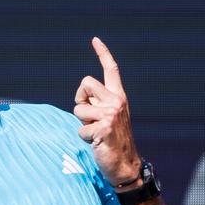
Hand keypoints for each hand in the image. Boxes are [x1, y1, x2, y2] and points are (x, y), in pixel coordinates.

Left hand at [73, 37, 141, 185]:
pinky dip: (84, 139)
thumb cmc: (112, 142)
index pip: (111, 70)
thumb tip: (82, 98)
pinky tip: (98, 144)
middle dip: (80, 100)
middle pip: (85, 83)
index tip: (95, 39)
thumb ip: (97, 104)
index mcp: (119, 96)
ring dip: (81, 124)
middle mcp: (117, 101)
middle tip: (89, 117)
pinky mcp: (104, 128)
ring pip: (78, 109)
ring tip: (96, 133)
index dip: (102, 53)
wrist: (125, 165)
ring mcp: (111, 114)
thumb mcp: (108, 118)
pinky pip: (80, 130)